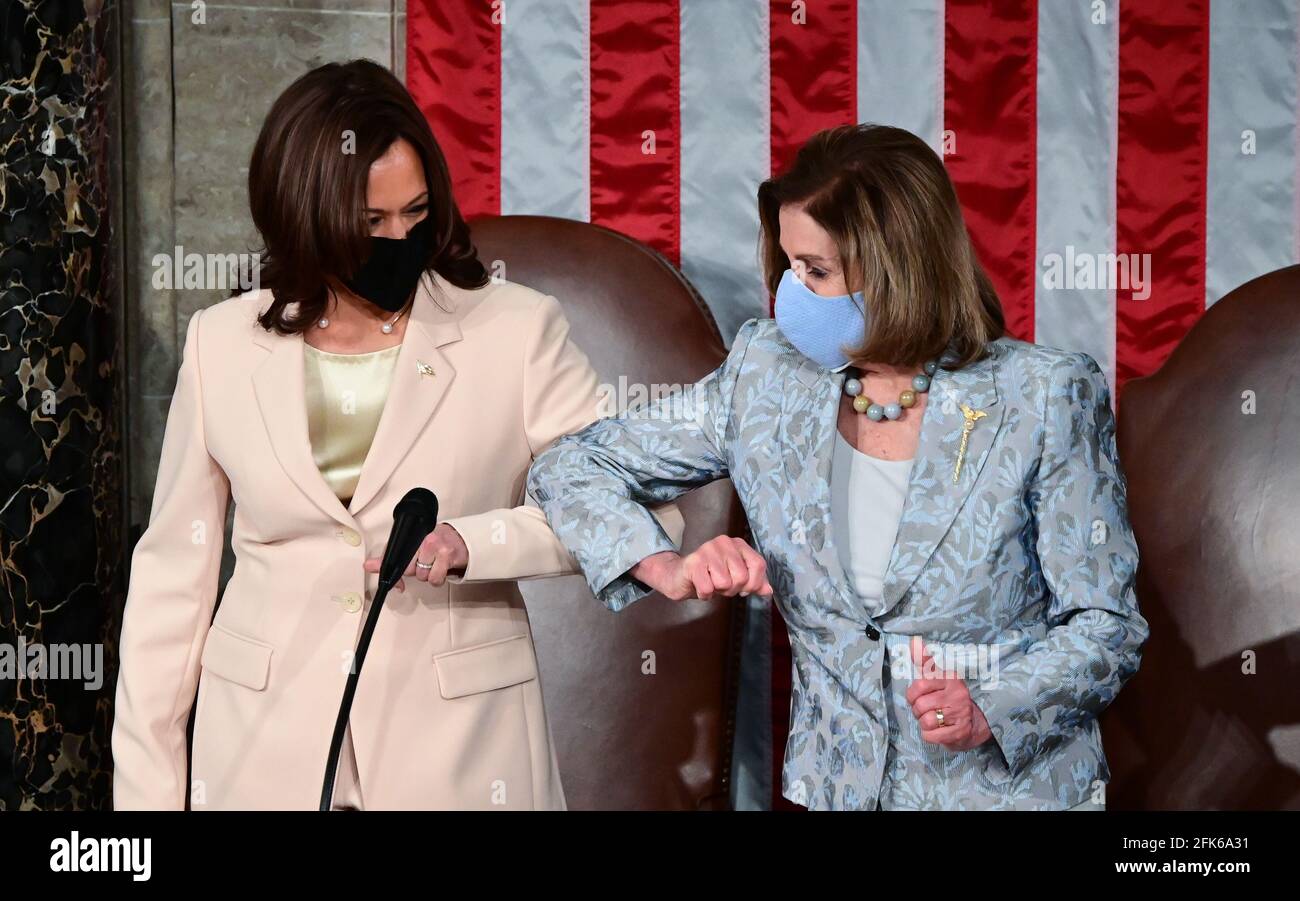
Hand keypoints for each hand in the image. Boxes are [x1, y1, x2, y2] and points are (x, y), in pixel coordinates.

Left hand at [363, 523, 468, 590]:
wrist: (462, 540)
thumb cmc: (436, 543)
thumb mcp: (412, 547)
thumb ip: (390, 558)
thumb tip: (368, 566)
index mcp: (413, 536)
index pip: (394, 554)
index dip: (395, 572)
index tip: (397, 584)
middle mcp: (424, 539)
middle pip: (409, 569)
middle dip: (416, 570)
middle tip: (425, 562)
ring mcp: (436, 546)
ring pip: (422, 576)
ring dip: (428, 575)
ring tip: (435, 564)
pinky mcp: (447, 556)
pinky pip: (435, 579)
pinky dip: (438, 579)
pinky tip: (441, 569)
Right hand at [630, 536, 772, 601]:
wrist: (679, 577)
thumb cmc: (710, 576)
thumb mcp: (736, 578)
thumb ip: (754, 583)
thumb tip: (768, 591)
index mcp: (738, 544)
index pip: (759, 565)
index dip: (754, 583)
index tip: (744, 588)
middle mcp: (724, 542)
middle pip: (742, 577)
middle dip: (732, 589)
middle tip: (721, 586)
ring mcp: (707, 550)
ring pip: (725, 583)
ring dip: (717, 591)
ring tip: (710, 584)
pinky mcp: (693, 562)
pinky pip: (708, 589)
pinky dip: (704, 594)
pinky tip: (699, 586)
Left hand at [905, 635, 992, 750]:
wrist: (973, 724)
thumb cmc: (948, 698)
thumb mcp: (937, 677)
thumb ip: (925, 661)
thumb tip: (913, 642)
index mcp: (951, 678)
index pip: (919, 686)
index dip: (912, 695)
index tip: (918, 697)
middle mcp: (958, 694)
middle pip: (920, 706)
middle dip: (918, 711)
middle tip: (928, 710)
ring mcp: (960, 713)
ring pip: (925, 722)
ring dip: (924, 724)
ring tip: (934, 720)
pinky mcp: (960, 732)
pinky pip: (931, 736)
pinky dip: (929, 736)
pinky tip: (938, 730)